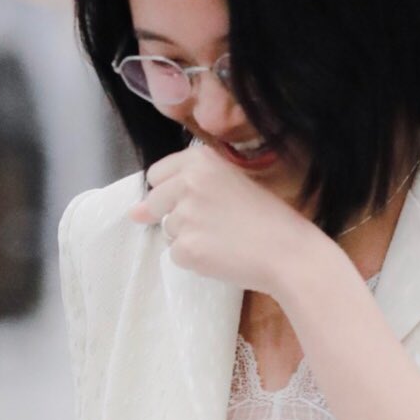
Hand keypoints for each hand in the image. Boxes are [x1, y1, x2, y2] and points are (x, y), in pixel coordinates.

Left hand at [129, 140, 320, 295]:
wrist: (287, 251)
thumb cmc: (266, 216)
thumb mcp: (229, 184)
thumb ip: (182, 188)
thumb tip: (133, 212)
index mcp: (199, 160)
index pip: (156, 175)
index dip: (171, 192)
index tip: (194, 202)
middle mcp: (187, 182)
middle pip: (156, 202)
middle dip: (175, 215)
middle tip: (213, 223)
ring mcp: (184, 216)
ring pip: (167, 231)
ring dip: (188, 238)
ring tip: (223, 238)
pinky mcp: (186, 248)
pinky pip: (176, 255)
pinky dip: (194, 259)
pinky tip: (220, 255)